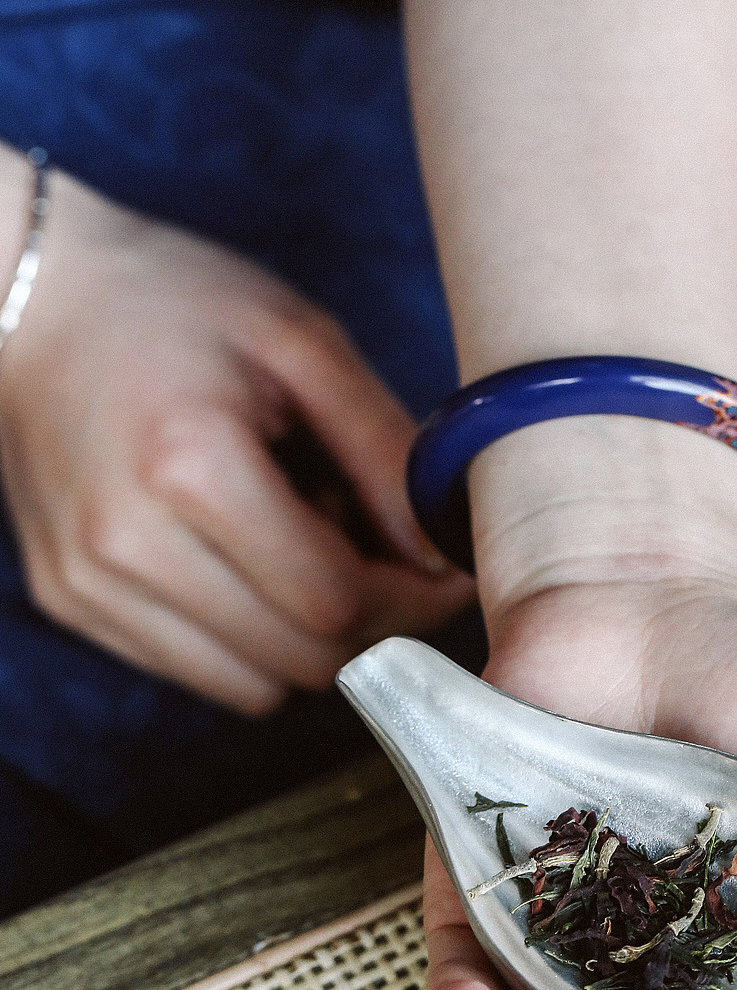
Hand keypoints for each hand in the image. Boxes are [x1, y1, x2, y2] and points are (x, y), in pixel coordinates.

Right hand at [0, 162, 472, 712]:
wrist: (33, 302)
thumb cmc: (175, 305)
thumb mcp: (303, 345)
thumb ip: (386, 453)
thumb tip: (441, 559)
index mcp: (189, 467)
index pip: (336, 602)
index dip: (411, 601)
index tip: (443, 575)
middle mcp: (127, 543)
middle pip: (303, 657)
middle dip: (369, 624)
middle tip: (380, 555)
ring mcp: (89, 585)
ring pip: (257, 687)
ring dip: (307, 639)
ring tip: (299, 547)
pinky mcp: (73, 605)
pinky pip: (203, 674)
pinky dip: (250, 641)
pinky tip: (243, 562)